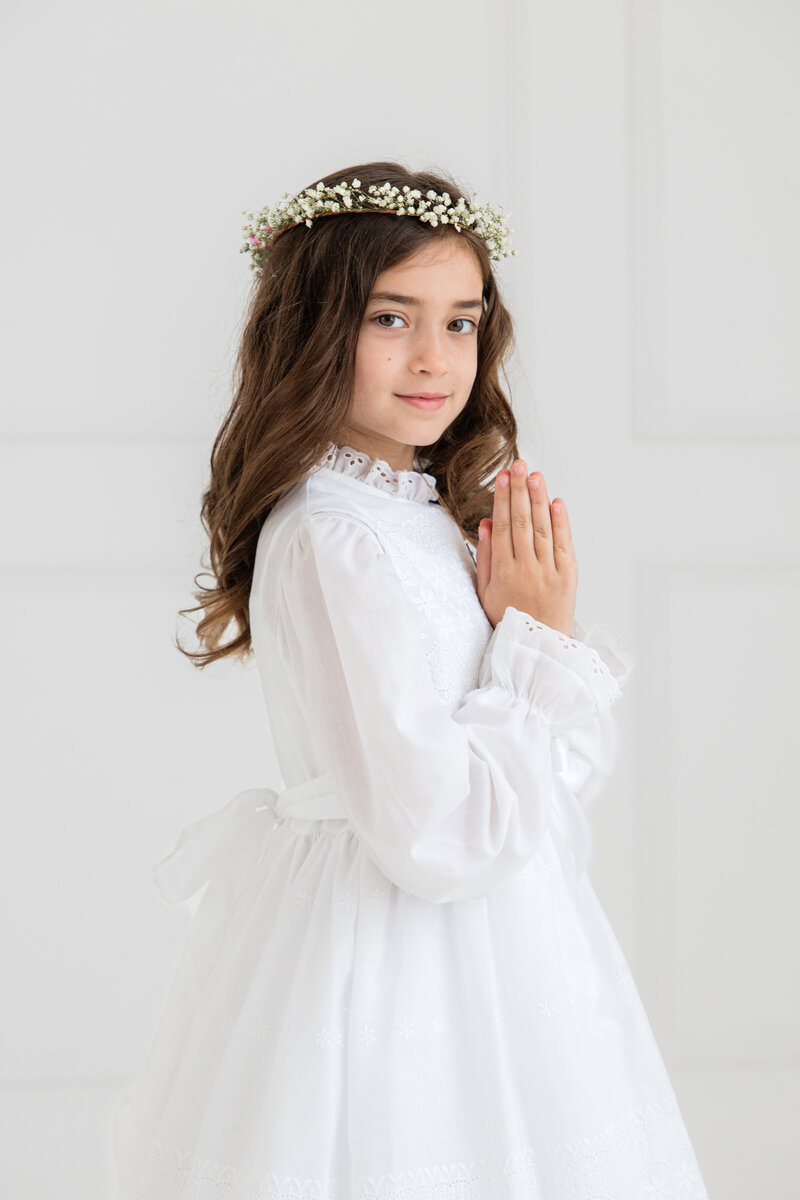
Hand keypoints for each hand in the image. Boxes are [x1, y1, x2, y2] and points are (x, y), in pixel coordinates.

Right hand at [475, 459, 577, 634]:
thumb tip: (486, 523)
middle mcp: (526, 569)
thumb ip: (485, 557)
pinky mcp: (568, 577)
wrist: (539, 647)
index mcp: (503, 572)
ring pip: (542, 529)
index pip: (502, 527)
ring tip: (536, 476)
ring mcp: (549, 572)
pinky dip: (561, 522)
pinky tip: (556, 502)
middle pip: (521, 522)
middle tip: (520, 465)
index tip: (503, 477)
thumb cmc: (509, 618)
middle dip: (520, 490)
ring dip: (539, 499)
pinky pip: (564, 545)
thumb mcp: (486, 591)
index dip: (502, 499)